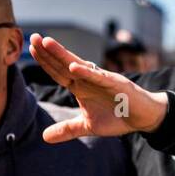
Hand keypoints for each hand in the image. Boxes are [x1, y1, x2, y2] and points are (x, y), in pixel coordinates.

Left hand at [28, 34, 168, 143]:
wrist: (143, 118)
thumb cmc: (117, 117)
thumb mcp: (87, 126)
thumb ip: (67, 130)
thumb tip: (44, 137)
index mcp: (81, 87)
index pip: (58, 72)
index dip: (45, 61)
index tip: (31, 48)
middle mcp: (89, 79)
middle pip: (64, 64)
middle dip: (48, 52)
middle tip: (33, 37)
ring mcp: (102, 79)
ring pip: (79, 65)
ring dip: (63, 54)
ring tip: (48, 43)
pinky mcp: (116, 84)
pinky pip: (99, 77)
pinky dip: (87, 73)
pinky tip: (73, 67)